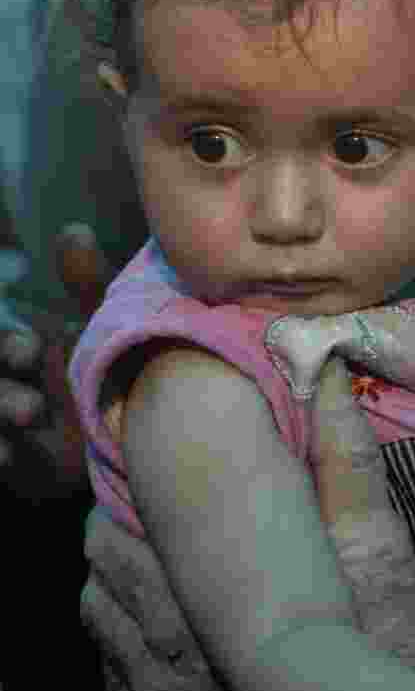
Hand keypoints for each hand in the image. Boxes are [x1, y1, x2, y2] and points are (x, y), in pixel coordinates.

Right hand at [0, 224, 112, 492]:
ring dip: (3, 411)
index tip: (34, 351)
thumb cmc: (104, 372)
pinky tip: (9, 457)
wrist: (126, 438)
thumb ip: (85, 286)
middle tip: (32, 402)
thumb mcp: (97, 328)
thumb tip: (72, 231)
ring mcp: (3, 422)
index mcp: (15, 351)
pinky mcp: (10, 459)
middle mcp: (4, 384)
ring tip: (31, 418)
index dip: (8, 347)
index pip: (2, 344)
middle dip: (4, 392)